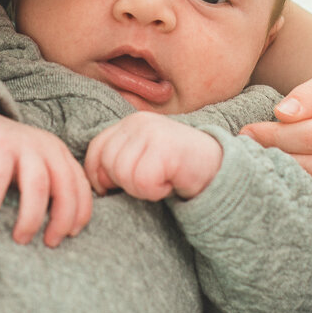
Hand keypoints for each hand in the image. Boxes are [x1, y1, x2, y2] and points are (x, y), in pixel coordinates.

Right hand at [0, 108, 92, 245]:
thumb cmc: (9, 159)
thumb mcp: (37, 168)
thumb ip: (52, 189)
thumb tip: (63, 231)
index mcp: (59, 154)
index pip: (80, 185)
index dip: (81, 212)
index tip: (71, 235)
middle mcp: (46, 147)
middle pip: (65, 186)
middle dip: (61, 219)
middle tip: (49, 243)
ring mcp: (22, 146)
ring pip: (38, 185)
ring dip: (32, 217)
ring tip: (20, 238)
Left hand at [84, 112, 222, 200]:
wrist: (219, 168)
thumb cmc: (176, 169)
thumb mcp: (141, 159)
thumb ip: (117, 160)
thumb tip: (92, 184)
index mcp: (128, 124)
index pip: (95, 150)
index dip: (99, 175)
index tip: (115, 188)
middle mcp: (138, 122)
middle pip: (107, 164)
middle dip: (125, 183)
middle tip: (150, 181)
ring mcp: (153, 132)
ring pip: (123, 174)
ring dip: (142, 188)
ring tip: (161, 180)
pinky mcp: (166, 147)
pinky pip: (143, 182)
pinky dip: (155, 191)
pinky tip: (170, 182)